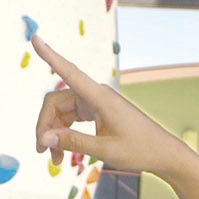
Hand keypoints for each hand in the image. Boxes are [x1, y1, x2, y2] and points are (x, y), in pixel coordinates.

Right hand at [31, 35, 190, 178]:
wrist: (163, 153)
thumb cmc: (139, 150)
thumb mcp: (104, 149)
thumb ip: (72, 142)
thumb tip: (44, 138)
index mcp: (100, 97)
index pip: (68, 72)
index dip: (49, 55)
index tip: (35, 38)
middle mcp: (95, 95)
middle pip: (56, 102)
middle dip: (46, 126)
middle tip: (42, 153)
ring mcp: (95, 102)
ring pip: (62, 112)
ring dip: (54, 134)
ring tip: (55, 160)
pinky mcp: (96, 111)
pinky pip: (71, 118)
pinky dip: (64, 133)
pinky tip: (62, 152)